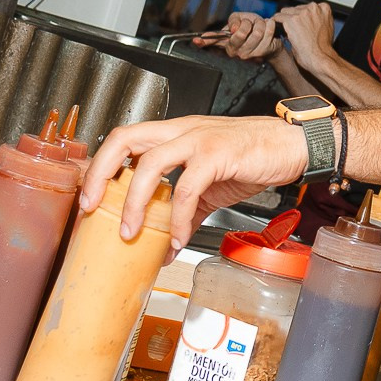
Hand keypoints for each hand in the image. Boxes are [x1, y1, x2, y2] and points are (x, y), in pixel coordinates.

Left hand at [86, 114, 311, 248]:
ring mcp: (199, 140)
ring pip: (150, 163)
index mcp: (173, 135)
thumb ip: (185, 214)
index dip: (100, 166)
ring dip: (135, 202)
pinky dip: (178, 217)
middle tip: (91, 207)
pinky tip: (179, 239)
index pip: (123, 139)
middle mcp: (181, 131)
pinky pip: (188, 188)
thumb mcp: (210, 187)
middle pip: (124, 139)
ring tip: (132, 233)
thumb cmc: (252, 159)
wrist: (292, 147)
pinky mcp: (219, 154)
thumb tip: (166, 249)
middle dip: (100, 173)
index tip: (88, 198)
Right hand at [198, 11, 278, 61]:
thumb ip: (234, 20)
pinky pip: (267, 33)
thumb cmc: (251, 27)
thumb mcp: (240, 19)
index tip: (196, 40)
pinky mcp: (262, 53)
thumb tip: (233, 28)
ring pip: (256, 32)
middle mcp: (234, 51)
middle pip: (240, 33)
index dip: (204, 41)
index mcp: (226, 43)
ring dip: (260, 23)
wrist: (269, 38)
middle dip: (248, 23)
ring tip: (260, 25)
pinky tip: (268, 25)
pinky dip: (269, 25)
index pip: (213, 41)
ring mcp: (248, 54)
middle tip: (250, 24)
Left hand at [270, 1, 335, 67]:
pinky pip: (278, 17)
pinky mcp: (292, 20)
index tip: (299, 23)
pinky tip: (277, 30)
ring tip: (286, 32)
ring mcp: (302, 13)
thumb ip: (318, 20)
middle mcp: (313, 8)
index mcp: (324, 8)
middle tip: (293, 30)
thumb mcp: (326, 28)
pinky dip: (276, 23)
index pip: (306, 7)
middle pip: (295, 8)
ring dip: (285, 21)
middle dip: (293, 18)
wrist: (320, 57)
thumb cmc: (323, 48)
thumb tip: (308, 19)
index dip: (301, 16)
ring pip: (285, 12)